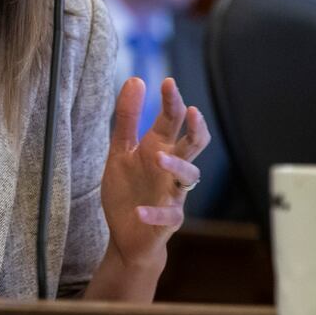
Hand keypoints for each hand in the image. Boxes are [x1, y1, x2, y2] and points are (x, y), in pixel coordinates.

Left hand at [99, 76, 209, 269]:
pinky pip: (169, 215)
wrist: (127, 234)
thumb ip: (128, 118)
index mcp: (159, 147)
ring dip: (176, 165)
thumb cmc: (128, 189)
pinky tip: (140, 211)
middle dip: (195, 127)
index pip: (172, 120)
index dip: (172, 101)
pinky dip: (156, 213)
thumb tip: (136, 80)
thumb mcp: (120, 150)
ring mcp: (174, 193)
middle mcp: (171, 167)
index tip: (168, 82)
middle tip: (191, 111)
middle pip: (193, 143)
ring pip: (189, 175)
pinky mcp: (169, 220)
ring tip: (157, 157)